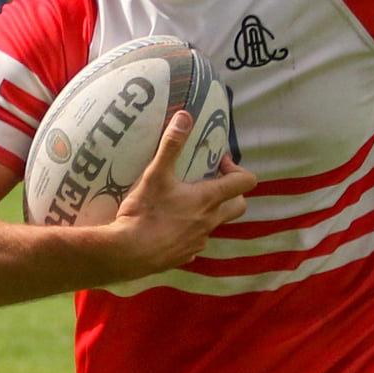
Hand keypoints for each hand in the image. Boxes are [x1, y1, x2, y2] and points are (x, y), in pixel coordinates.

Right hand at [102, 111, 256, 279]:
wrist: (128, 253)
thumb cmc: (144, 212)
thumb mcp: (156, 174)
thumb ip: (171, 145)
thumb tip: (185, 116)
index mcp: (209, 200)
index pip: (245, 182)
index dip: (237, 170)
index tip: (217, 164)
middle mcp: (210, 222)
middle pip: (238, 206)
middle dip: (230, 192)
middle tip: (208, 182)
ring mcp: (199, 241)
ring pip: (215, 224)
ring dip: (207, 212)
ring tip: (182, 202)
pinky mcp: (185, 256)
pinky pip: (195, 242)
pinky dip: (188, 232)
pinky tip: (168, 226)